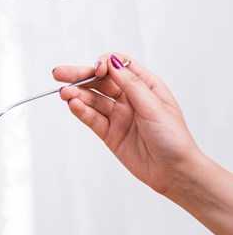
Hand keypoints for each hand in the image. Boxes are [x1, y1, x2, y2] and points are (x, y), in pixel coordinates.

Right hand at [53, 53, 201, 197]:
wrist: (173, 171)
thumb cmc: (173, 138)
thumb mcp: (155, 106)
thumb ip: (131, 84)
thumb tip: (114, 62)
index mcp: (146, 86)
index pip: (119, 67)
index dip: (104, 64)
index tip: (96, 69)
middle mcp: (130, 99)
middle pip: (100, 82)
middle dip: (80, 76)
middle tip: (60, 73)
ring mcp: (118, 116)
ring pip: (93, 100)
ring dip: (77, 95)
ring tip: (64, 94)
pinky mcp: (109, 133)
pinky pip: (92, 119)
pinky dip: (81, 111)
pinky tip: (73, 105)